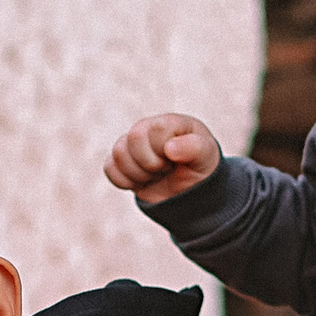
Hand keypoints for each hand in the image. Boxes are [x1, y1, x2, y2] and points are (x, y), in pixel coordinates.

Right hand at [104, 113, 222, 204]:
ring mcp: (132, 145)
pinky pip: (109, 168)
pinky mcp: (121, 162)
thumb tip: (169, 148)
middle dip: (150, 163)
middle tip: (165, 169)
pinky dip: (124, 181)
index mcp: (169, 122)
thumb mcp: (206, 157)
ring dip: (138, 174)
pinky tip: (141, 182)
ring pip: (118, 153)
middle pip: (133, 138)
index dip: (163, 150)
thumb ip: (194, 147)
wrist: (191, 192)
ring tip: (155, 175)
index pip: (155, 129)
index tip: (177, 160)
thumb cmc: (201, 168)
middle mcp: (148, 128)